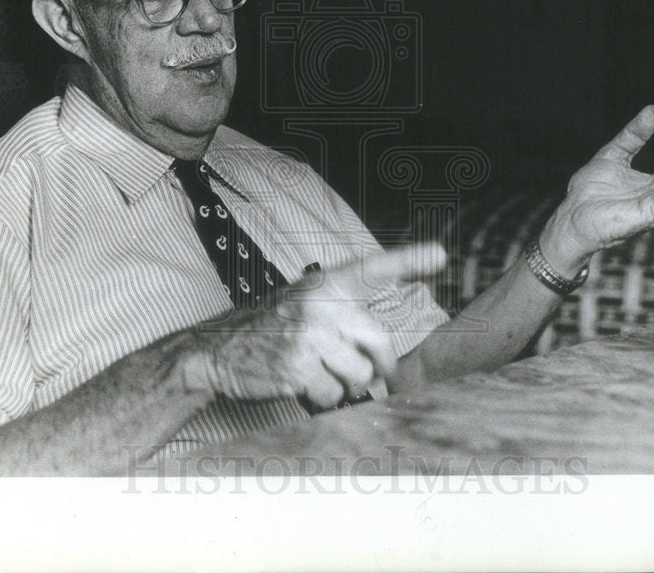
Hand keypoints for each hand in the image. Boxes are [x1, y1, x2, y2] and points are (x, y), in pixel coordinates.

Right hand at [186, 243, 446, 408]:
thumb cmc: (268, 329)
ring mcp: (308, 336)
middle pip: (379, 341)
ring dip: (345, 384)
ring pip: (358, 374)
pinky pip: (332, 395)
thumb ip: (344, 318)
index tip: (440, 254)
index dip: (409, 260)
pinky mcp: (297, 368)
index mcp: (325, 285)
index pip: (374, 268)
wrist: (214, 350)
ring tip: (319, 373)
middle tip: (376, 376)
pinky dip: (321, 399)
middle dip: (382, 366)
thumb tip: (384, 359)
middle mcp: (320, 305)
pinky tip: (301, 384)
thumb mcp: (303, 305)